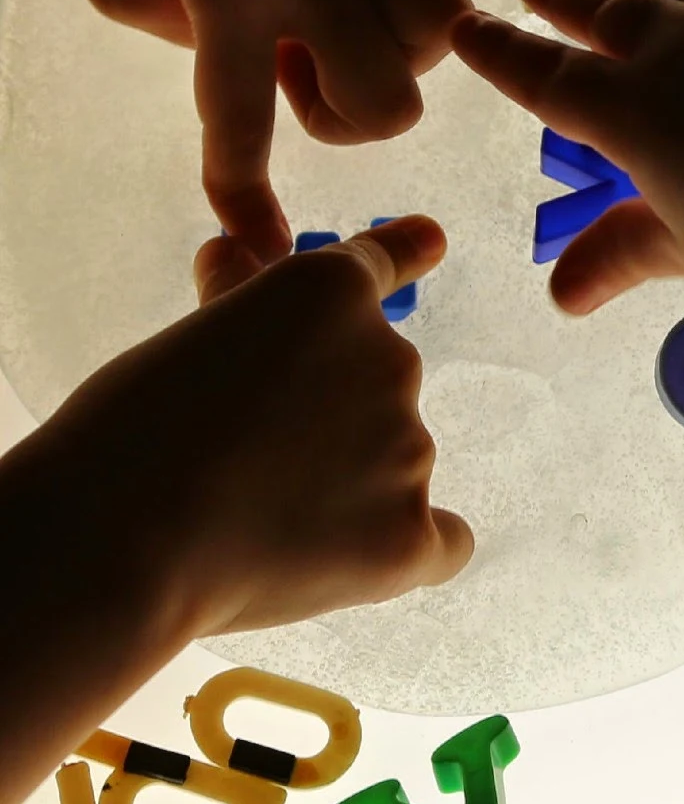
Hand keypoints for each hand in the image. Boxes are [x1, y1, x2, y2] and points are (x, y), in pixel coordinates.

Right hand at [36, 217, 472, 637]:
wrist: (120, 537)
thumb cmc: (128, 432)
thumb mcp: (185, 338)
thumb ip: (235, 304)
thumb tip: (231, 249)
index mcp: (333, 293)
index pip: (379, 266)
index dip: (399, 254)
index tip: (426, 241)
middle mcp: (391, 359)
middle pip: (377, 386)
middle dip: (330, 418)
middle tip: (248, 463)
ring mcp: (408, 449)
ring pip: (396, 467)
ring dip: (350, 488)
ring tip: (257, 523)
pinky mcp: (409, 535)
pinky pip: (442, 543)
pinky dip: (406, 549)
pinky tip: (354, 561)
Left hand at [42, 0, 477, 262]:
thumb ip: (190, 47)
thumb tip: (273, 67)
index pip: (241, 127)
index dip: (246, 200)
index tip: (261, 246)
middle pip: (388, 105)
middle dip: (349, 114)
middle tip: (302, 65)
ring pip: (441, 34)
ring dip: (392, 46)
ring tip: (343, 10)